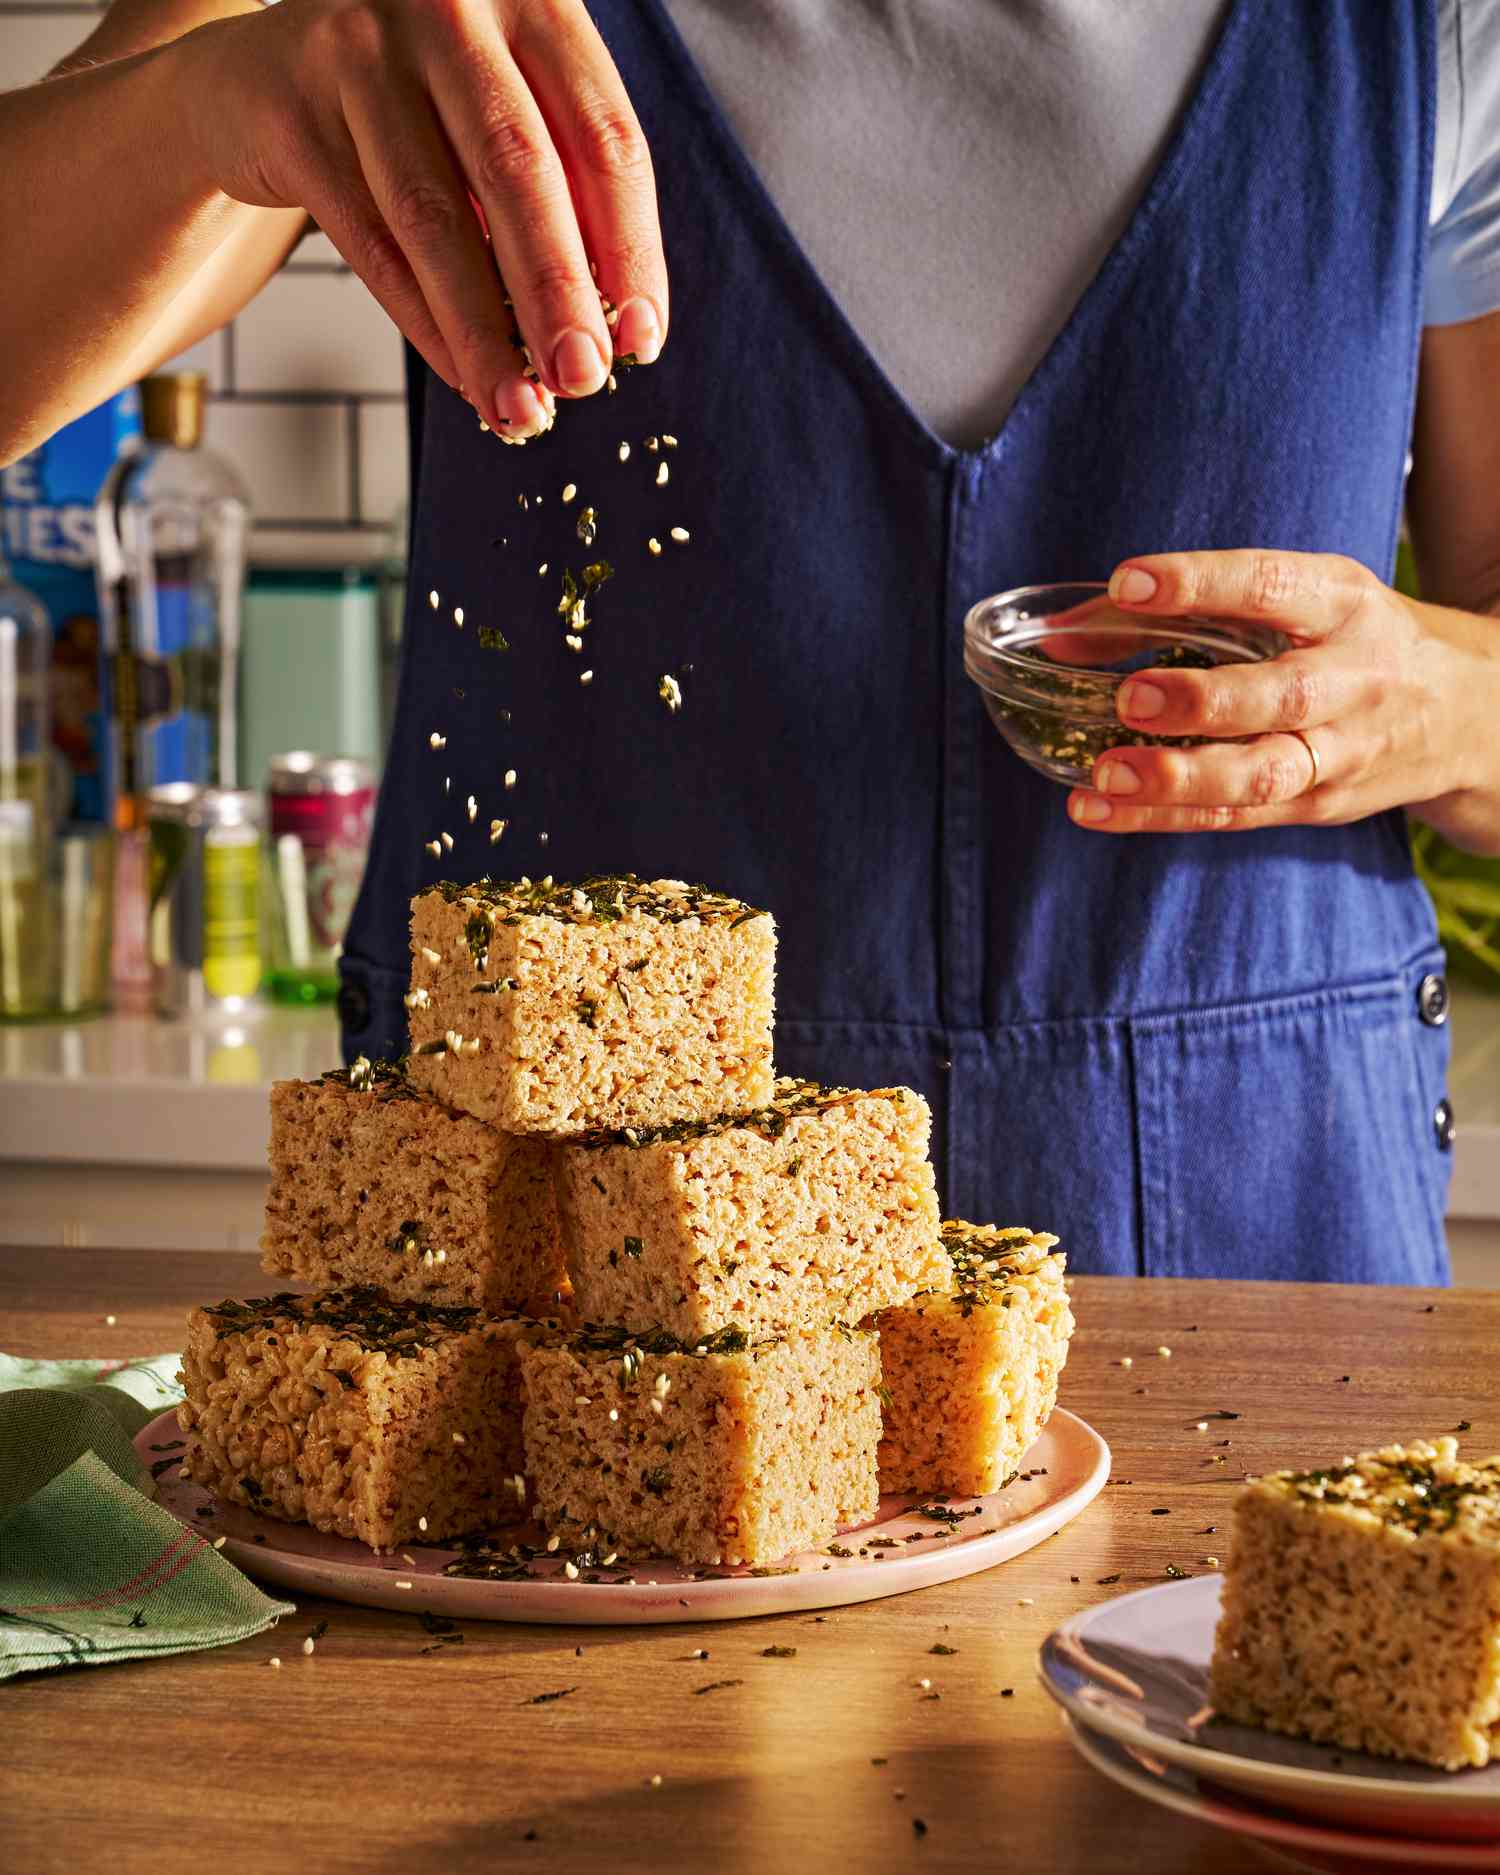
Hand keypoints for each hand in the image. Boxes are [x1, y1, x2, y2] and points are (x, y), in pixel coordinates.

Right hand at [183, 0, 666, 438]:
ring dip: (485, 333)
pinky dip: (425, 323)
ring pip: (438, 218)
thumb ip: (560, 191)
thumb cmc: (418, 108)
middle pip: (521, 172)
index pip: (603, 140)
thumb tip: (616, 334)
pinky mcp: (293, 111)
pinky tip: (463, 375)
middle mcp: (448, 7)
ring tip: (519, 409)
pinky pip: (373, 243)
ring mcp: (360, 49)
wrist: (259, 73)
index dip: (631, 250)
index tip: (642, 339)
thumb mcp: (501, 115)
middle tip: (583, 382)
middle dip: (558, 294)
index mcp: (529, 2)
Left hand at [1066, 549, 1499, 848]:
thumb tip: (1062, 635)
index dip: (1199, 582)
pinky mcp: (1317, 806)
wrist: (1467, 713)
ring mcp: (1338, 752)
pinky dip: (1160, 818)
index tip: (1129, 582)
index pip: (1272, 585)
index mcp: (1342, 604)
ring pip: (1262, 775)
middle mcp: (1350, 679)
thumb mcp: (1301, 597)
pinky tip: (1097, 811)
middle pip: (1281, 696)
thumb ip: (1188, 607)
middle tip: (1130, 697)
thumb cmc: (1354, 640)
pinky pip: (1234, 817)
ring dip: (1179, 779)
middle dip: (1202, 701)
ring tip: (1105, 773)